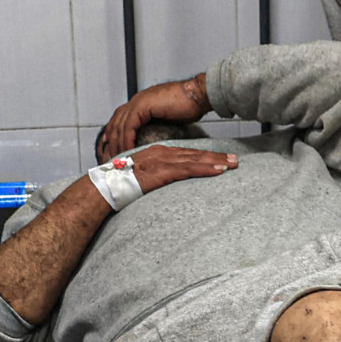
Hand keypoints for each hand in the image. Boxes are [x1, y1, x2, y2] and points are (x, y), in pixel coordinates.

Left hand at [97, 74, 210, 161]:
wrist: (198, 95)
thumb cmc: (189, 106)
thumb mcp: (169, 119)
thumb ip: (157, 126)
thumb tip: (155, 140)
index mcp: (140, 103)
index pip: (119, 122)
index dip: (114, 137)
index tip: (113, 152)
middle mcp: (135, 101)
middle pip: (114, 124)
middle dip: (110, 143)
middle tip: (110, 160)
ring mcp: (137, 102)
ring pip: (119, 126)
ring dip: (117, 144)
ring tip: (118, 159)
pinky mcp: (141, 106)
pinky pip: (128, 126)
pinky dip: (126, 140)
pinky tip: (128, 151)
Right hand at [116, 144, 237, 193]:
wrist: (104, 187)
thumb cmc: (119, 186)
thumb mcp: (141, 179)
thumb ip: (155, 179)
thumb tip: (164, 187)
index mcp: (158, 154)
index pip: (187, 154)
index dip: (206, 156)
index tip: (222, 159)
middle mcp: (161, 154)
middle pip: (195, 155)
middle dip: (217, 157)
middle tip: (236, 159)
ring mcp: (161, 161)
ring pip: (195, 160)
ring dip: (216, 162)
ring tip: (234, 164)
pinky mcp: (161, 171)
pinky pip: (188, 170)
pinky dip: (205, 168)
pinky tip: (219, 170)